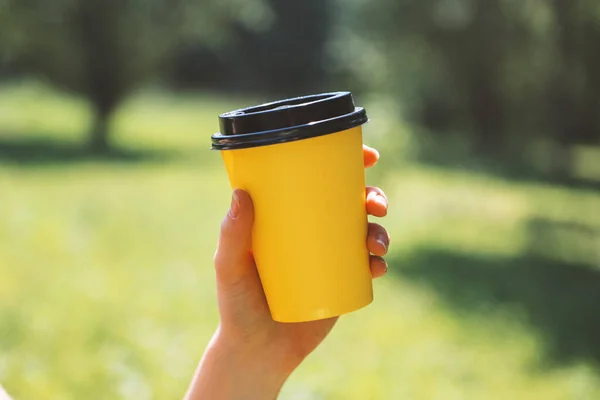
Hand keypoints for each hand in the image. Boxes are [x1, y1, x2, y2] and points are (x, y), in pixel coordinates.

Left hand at [186, 145, 389, 399]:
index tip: (367, 155)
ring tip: (376, 242)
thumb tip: (241, 194)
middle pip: (350, 203)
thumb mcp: (230, 268)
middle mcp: (311, 232)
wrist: (257, 351)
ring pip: (364, 232)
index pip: (315, 180)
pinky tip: (378, 266)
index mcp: (287, 217)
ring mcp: (329, 257)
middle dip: (373, 194)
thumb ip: (233, 235)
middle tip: (375, 203)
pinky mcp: (342, 283)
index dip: (346, 162)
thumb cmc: (237, 305)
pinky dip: (379, 262)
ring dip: (381, 230)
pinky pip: (368, 267)